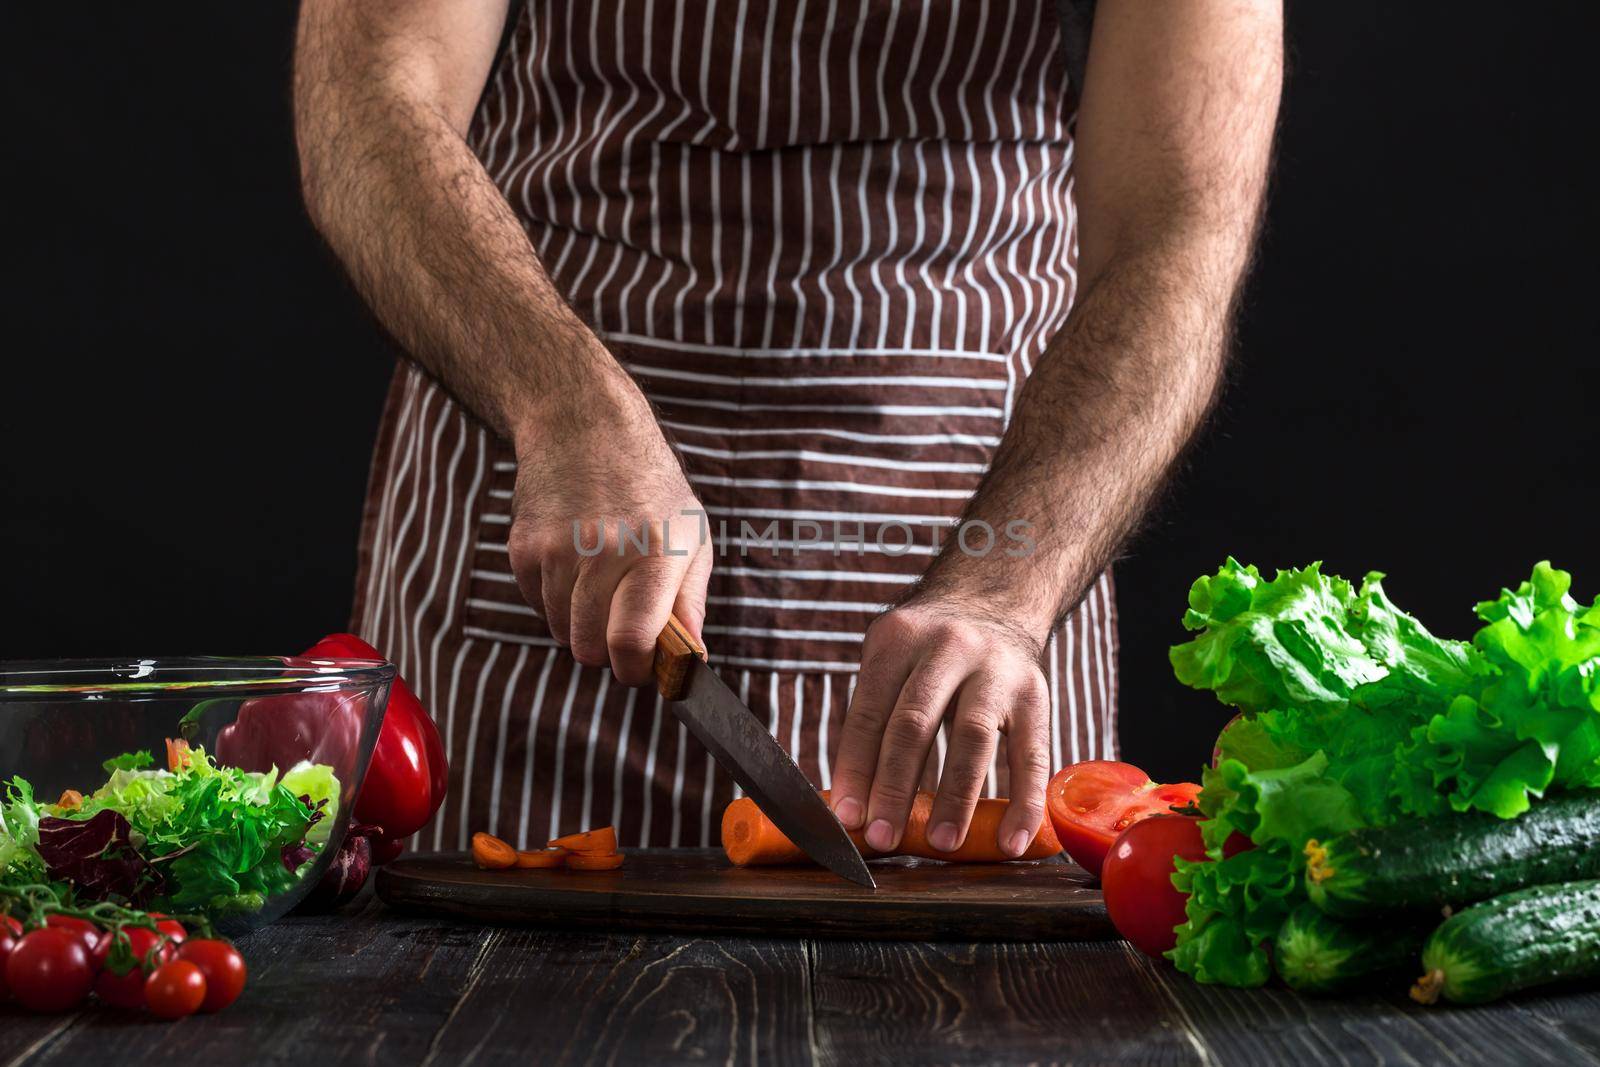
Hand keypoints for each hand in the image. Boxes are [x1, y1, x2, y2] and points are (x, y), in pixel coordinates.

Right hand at [506, 375, 710, 685]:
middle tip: (621, 628)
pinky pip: (538, 606)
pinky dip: (556, 600)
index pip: (631, 640)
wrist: (583, 428)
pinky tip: (574, 562)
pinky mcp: (523, 549)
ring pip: (561, 632)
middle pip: (590, 648)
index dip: (635, 669)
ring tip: (600, 581)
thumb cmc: (650, 488)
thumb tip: (690, 658)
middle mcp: (604, 551)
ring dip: (580, 624)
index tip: (641, 667)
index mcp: (655, 553)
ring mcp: (557, 550)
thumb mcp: (692, 534)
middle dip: (607, 652)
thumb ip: (692, 601)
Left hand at [829, 594, 1051, 857]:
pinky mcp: (1035, 692)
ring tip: (940, 844)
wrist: (994, 598)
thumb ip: (875, 716)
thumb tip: (854, 804)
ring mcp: (995, 669)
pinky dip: (1022, 803)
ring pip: (972, 738)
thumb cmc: (927, 649)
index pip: (870, 713)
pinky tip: (1010, 842)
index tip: (848, 818)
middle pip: (914, 724)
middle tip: (883, 840)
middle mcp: (947, 648)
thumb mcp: (892, 656)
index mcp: (898, 640)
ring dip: (955, 798)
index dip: (856, 769)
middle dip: (896, 788)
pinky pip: (1030, 754)